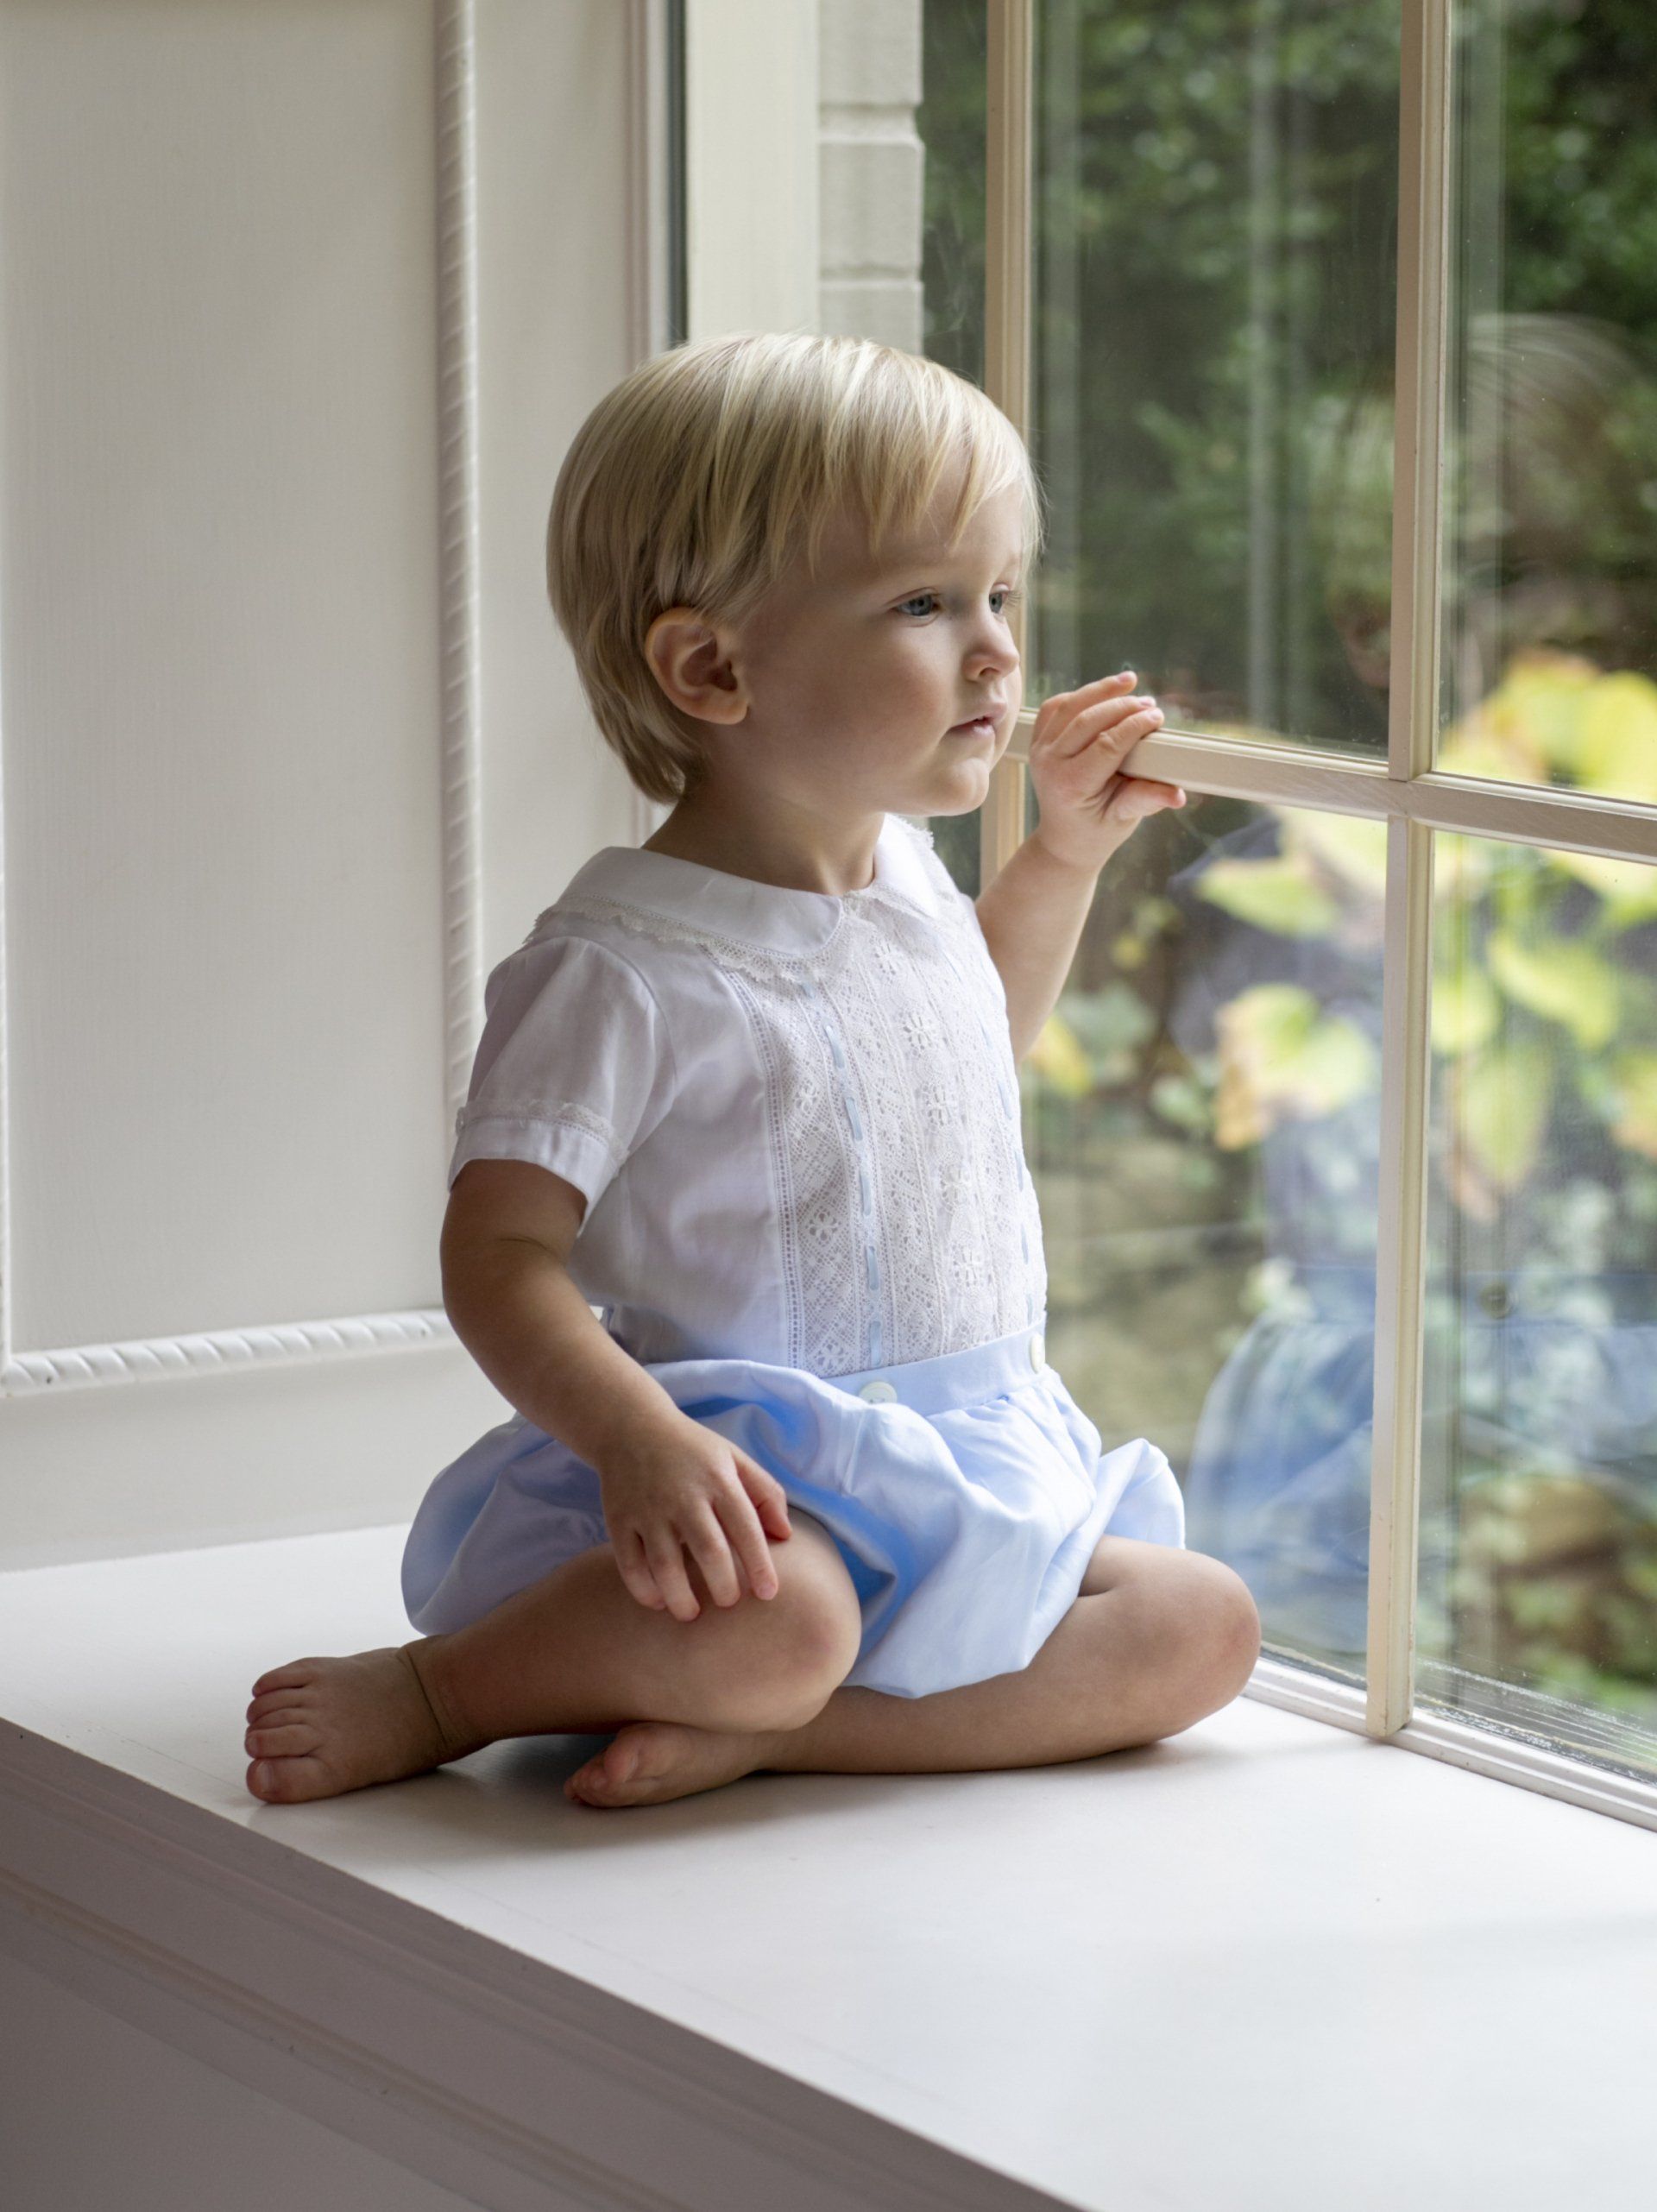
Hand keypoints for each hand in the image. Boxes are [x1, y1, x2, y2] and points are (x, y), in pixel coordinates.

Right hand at [595, 1407, 792, 1622]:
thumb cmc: (692, 1450)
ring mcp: (648, 1508)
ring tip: (691, 1613)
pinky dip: (644, 1589)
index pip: (745, 1528)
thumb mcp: (735, 1458)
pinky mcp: (618, 1518)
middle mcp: (683, 1495)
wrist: (630, 1426)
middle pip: (709, 1550)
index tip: (769, 1594)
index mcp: (718, 1479)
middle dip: (723, 1586)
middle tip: (728, 1603)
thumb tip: (786, 1535)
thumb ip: (765, 1493)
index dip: (760, 1565)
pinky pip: (630, 1563)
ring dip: (681, 1598)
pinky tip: (658, 1601)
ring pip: (665, 1564)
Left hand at [1026, 669, 1186, 873]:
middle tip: (1150, 704)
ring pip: (1068, 707)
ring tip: (1129, 682)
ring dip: (1100, 690)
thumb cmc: (1098, 829)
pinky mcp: (1038, 741)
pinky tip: (1102, 694)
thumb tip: (1177, 795)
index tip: (1158, 718)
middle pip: (1087, 720)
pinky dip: (1078, 696)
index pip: (1106, 745)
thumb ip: (1147, 801)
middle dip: (1122, 706)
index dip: (1134, 726)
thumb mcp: (1124, 819)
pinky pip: (1054, 708)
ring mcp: (1040, 751)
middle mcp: (1050, 765)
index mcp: (1071, 785)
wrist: (1065, 839)